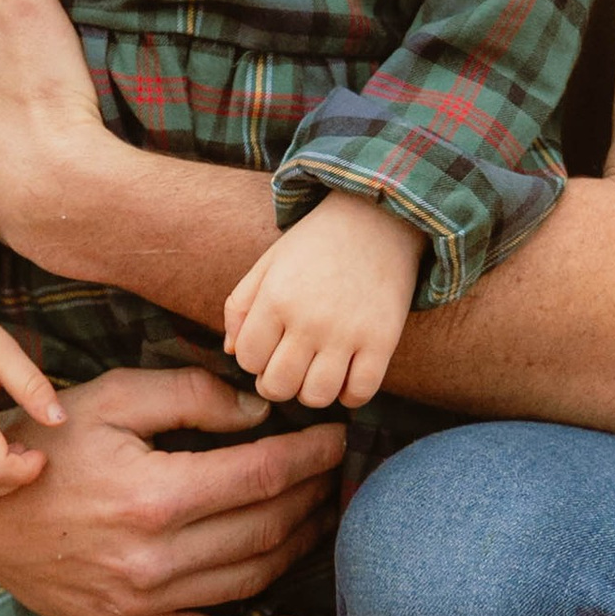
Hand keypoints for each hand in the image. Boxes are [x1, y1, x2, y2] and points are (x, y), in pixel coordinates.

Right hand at [0, 363, 346, 615]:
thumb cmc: (45, 442)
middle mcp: (154, 558)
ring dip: (300, 549)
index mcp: (155, 494)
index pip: (265, 474)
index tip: (338, 437)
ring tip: (323, 518)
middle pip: (267, 527)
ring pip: (250, 579)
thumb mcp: (112, 397)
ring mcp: (142, 603)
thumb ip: (191, 396)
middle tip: (337, 474)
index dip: (312, 455)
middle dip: (314, 496)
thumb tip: (260, 413)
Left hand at [222, 192, 423, 408]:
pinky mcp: (383, 341)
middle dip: (277, 383)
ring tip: (317, 371)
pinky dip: (350, 394)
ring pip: (316, 397)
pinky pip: (360, 393)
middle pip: (277, 386)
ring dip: (312, 391)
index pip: (247, 358)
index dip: (254, 359)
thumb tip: (231, 352)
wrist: (378, 218)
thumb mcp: (269, 264)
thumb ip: (240, 305)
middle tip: (290, 366)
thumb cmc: (316, 244)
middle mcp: (309, 320)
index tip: (270, 346)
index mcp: (276, 298)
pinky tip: (347, 375)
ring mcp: (348, 333)